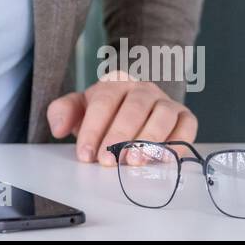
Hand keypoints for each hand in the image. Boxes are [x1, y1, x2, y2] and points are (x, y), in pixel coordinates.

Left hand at [46, 70, 196, 165]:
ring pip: (162, 116)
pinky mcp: (185, 116)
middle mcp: (143, 89)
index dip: (93, 129)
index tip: (85, 154)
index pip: (104, 102)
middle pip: (133, 108)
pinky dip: (177, 143)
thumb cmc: (106, 111)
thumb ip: (63, 112)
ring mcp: (166, 102)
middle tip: (107, 161)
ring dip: (148, 140)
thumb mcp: (80, 108)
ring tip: (134, 162)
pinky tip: (162, 159)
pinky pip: (186, 127)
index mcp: (116, 82)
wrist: (134, 106)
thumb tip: (58, 128)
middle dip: (119, 137)